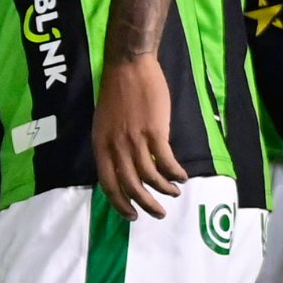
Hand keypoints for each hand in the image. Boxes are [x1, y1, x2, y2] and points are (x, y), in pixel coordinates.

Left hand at [92, 53, 184, 217]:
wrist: (128, 66)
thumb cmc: (116, 92)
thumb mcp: (104, 124)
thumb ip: (111, 146)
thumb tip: (124, 169)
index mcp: (101, 146)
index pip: (108, 184)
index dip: (120, 204)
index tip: (132, 215)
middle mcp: (116, 147)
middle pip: (131, 186)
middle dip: (146, 205)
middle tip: (158, 213)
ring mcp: (135, 140)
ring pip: (151, 177)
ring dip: (164, 190)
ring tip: (174, 194)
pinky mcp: (155, 131)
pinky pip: (166, 161)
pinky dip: (175, 173)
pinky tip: (182, 177)